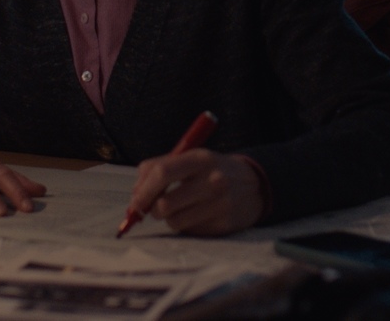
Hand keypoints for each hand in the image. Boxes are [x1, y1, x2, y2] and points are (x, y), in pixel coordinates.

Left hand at [126, 149, 263, 235]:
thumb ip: (160, 167)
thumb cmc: (212, 170)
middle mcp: (212, 180)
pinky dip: (187, 225)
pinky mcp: (224, 224)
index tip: (135, 201)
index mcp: (200, 158)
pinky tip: (198, 215)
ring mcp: (220, 204)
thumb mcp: (192, 158)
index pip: (162, 172)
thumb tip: (135, 193)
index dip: (142, 190)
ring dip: (170, 218)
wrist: (254, 185)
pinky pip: (190, 231)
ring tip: (181, 209)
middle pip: (164, 204)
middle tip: (155, 207)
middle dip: (152, 209)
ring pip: (174, 222)